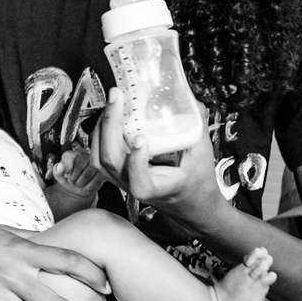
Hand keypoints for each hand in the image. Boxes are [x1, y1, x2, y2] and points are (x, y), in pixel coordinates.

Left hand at [47, 144, 104, 195]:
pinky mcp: (104, 172)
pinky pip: (96, 180)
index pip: (68, 156)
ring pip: (88, 173)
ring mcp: (97, 163)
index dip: (67, 168)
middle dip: (74, 178)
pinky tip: (87, 186)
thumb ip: (57, 171)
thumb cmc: (70, 180)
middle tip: (73, 181)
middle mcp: (86, 156)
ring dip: (81, 183)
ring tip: (80, 183)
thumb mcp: (60, 177)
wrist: (79, 190)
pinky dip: (89, 187)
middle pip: (79, 165)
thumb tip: (60, 166)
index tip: (66, 175)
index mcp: (73, 154)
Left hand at [94, 87, 222, 221]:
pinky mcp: (117, 174)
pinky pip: (99, 155)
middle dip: (109, 125)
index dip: (136, 163)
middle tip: (117, 97)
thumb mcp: (202, 154)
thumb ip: (197, 126)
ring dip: (102, 127)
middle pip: (110, 162)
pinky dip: (100, 133)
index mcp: (160, 187)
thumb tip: (190, 98)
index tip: (142, 139)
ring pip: (99, 159)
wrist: (190, 203)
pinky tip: (109, 115)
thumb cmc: (197, 181)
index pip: (140, 183)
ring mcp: (122, 181)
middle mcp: (135, 186)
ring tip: (112, 103)